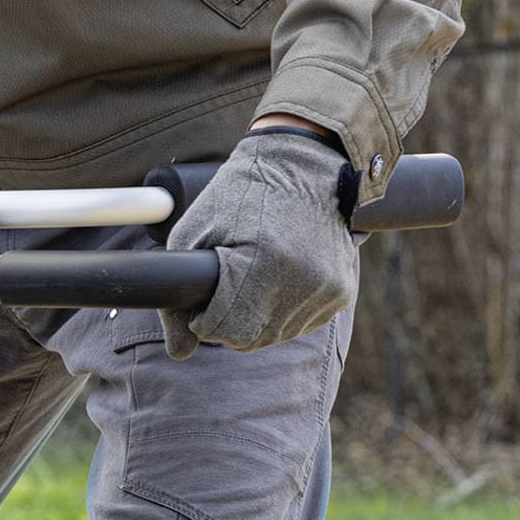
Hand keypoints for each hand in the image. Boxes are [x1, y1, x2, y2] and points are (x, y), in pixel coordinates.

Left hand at [159, 126, 358, 358]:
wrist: (303, 165)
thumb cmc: (239, 196)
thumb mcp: (193, 235)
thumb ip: (177, 300)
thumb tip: (180, 354)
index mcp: (260, 261)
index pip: (222, 329)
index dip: (204, 320)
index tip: (203, 303)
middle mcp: (299, 278)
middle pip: (249, 340)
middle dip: (229, 324)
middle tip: (226, 294)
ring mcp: (325, 287)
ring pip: (276, 336)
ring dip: (258, 320)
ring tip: (254, 281)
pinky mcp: (342, 291)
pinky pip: (303, 325)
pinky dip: (284, 313)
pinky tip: (279, 281)